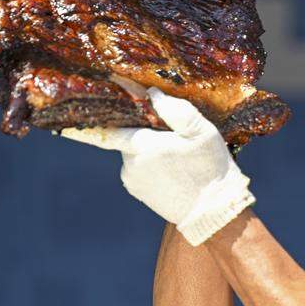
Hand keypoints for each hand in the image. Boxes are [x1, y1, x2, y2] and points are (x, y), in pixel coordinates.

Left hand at [61, 88, 254, 245]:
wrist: (214, 211)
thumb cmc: (210, 169)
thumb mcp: (202, 132)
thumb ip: (176, 110)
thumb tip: (152, 94)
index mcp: (142, 145)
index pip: (110, 128)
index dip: (103, 115)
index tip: (90, 111)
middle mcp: (130, 164)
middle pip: (129, 138)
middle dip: (145, 133)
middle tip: (172, 136)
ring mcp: (133, 181)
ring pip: (135, 155)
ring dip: (149, 151)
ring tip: (177, 157)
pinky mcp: (139, 193)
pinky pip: (139, 171)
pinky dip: (151, 167)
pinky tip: (173, 171)